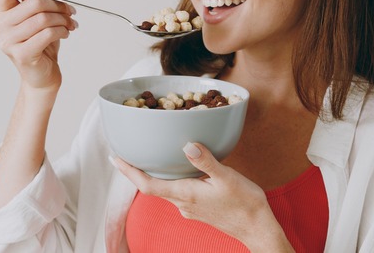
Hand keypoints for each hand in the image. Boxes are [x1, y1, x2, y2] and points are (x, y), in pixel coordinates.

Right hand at [0, 0, 76, 90]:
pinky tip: (65, 33)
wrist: (42, 75)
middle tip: (69, 10)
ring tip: (69, 23)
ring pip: (43, 19)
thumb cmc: (40, 44)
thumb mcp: (35, 14)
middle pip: (33, 3)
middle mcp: (1, 27)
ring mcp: (9, 42)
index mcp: (1, 14)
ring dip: (62, 19)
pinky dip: (61, 31)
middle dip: (57, 5)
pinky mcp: (22, 55)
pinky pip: (46, 34)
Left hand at [113, 143, 293, 251]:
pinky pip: (179, 192)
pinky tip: (181, 168)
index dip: (129, 171)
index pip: (148, 184)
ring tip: (151, 157)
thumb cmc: (245, 204)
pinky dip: (173, 179)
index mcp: (185, 194)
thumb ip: (206, 161)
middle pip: (153, 186)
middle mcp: (183, 204)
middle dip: (139, 170)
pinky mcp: (198, 209)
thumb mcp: (228, 177)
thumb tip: (187, 145)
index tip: (115, 158)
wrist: (257, 229)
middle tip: (128, 152)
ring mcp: (190, 208)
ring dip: (156, 175)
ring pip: (166, 189)